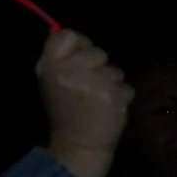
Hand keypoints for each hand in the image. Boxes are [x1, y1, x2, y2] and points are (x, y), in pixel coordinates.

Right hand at [36, 29, 131, 176]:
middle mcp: (70, 70)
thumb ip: (60, 57)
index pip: (68, 34)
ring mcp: (93, 83)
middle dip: (99, 66)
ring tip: (99, 99)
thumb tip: (65, 32)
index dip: (80, 44)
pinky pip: (127, 87)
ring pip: (115, 70)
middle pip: (97, 51)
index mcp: (49, 65)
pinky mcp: (114, 96)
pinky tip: (110, 108)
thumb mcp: (52, 80)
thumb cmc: (67, 110)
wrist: (78, 144)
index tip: (82, 59)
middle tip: (90, 87)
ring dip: (112, 83)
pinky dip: (122, 97)